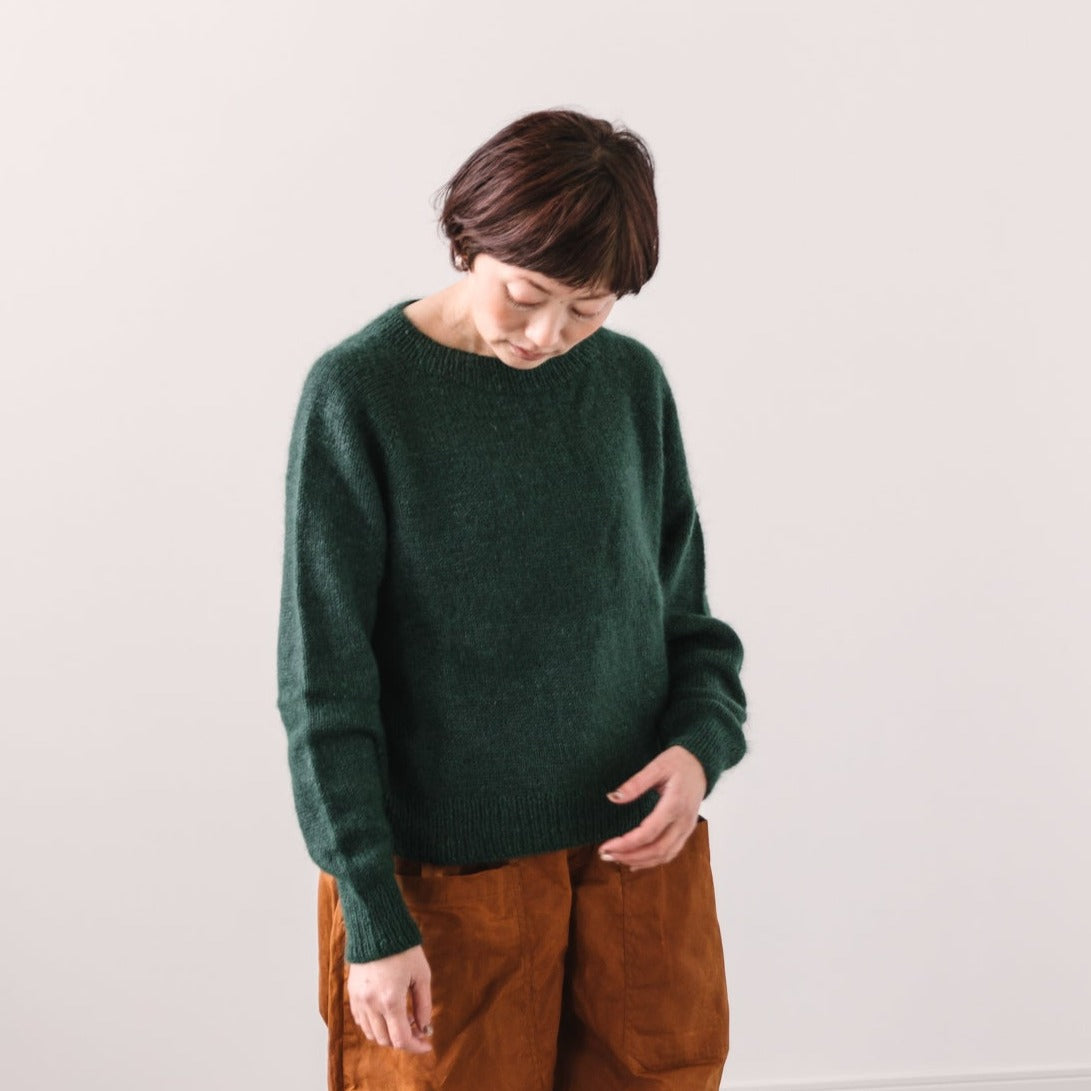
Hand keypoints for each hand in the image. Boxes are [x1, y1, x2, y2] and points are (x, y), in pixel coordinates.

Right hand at [347, 945, 434, 1053]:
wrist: (378, 928)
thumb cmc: (404, 949)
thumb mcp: (421, 975)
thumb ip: (424, 1005)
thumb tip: (425, 1027)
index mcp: (391, 1000)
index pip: (401, 1039)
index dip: (416, 1047)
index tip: (427, 1045)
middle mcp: (372, 1004)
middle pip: (386, 1040)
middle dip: (403, 1040)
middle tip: (417, 1027)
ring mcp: (359, 1000)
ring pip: (372, 1034)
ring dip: (388, 1033)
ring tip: (403, 1017)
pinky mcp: (352, 994)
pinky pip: (361, 1021)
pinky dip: (374, 1025)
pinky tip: (386, 1013)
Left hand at [598, 745, 706, 870]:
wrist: (701, 765)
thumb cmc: (678, 762)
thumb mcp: (656, 766)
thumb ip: (635, 783)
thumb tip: (613, 797)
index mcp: (675, 804)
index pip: (648, 833)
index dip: (626, 844)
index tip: (606, 846)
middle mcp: (683, 821)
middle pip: (657, 850)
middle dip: (629, 856)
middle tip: (606, 855)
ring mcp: (687, 828)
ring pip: (665, 855)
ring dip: (640, 861)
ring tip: (616, 859)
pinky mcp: (686, 831)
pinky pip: (671, 852)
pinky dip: (653, 861)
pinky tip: (635, 862)